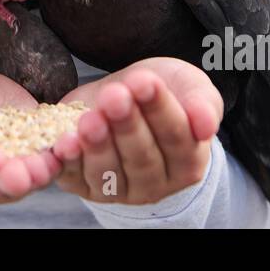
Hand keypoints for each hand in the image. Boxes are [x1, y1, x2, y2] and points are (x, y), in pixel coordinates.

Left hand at [52, 58, 222, 204]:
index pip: (176, 138)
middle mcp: (155, 183)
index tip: (145, 81)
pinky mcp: (85, 185)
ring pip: (109, 172)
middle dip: (126, 125)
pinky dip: (68, 163)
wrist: (124, 95)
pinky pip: (75, 178)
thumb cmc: (161, 90)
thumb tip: (206, 125)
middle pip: (142, 158)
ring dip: (98, 146)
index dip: (160, 110)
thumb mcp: (188, 86)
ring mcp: (119, 188)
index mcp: (187, 161)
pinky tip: (63, 145)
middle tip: (115, 97)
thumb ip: (202, 103)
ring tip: (90, 120)